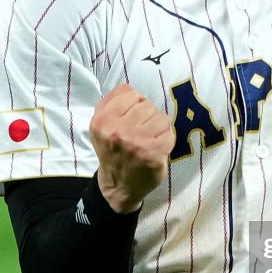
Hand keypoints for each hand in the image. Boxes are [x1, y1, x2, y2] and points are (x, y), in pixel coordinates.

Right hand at [90, 84, 174, 212]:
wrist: (118, 186)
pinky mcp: (153, 155)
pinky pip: (170, 134)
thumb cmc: (112, 150)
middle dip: (148, 116)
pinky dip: (166, 140)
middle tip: (141, 131)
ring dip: (159, 127)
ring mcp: (137, 143)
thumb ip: (111, 101)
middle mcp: (118, 131)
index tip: (132, 117)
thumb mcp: (101, 125)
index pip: (131, 94)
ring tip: (150, 138)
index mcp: (102, 121)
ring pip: (162, 118)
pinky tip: (156, 148)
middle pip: (148, 105)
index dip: (136, 104)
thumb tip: (129, 87)